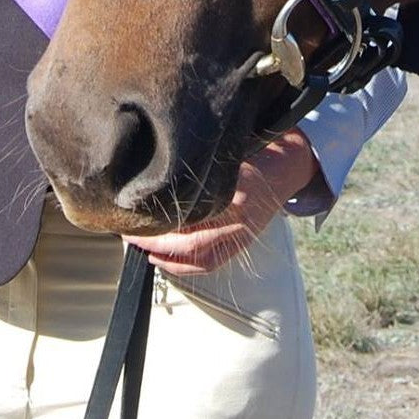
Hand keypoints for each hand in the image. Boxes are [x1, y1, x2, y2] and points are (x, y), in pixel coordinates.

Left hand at [124, 129, 320, 276]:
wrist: (287, 167)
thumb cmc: (254, 152)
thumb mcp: (228, 150)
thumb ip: (199, 166)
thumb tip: (158, 178)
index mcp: (236, 187)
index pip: (192, 210)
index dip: (162, 218)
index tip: (138, 213)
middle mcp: (240, 216)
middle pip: (192, 240)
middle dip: (157, 242)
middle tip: (130, 235)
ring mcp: (243, 234)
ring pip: (200, 257)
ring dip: (167, 257)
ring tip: (141, 248)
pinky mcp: (243, 243)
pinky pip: (210, 263)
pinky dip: (184, 268)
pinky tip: (162, 260)